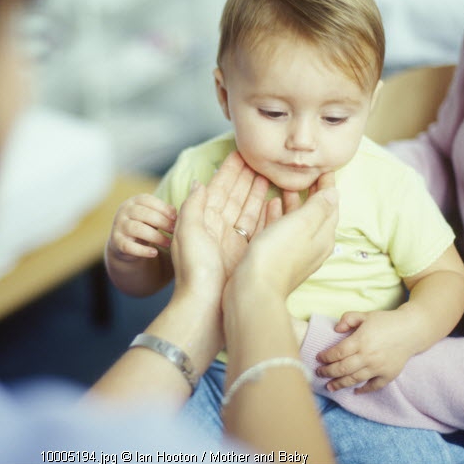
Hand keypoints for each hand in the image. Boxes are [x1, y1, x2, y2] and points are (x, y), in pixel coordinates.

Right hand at [107, 194, 176, 260]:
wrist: (124, 243)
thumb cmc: (144, 225)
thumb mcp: (152, 216)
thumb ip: (163, 212)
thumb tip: (175, 211)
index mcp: (133, 201)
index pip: (147, 200)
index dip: (162, 207)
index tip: (175, 217)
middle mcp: (123, 211)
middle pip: (142, 213)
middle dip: (161, 221)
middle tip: (174, 230)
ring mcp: (118, 226)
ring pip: (136, 228)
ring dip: (155, 236)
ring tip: (167, 243)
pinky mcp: (116, 242)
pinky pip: (128, 246)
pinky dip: (142, 250)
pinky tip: (154, 253)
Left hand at [171, 151, 269, 295]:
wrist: (205, 309)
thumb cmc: (194, 270)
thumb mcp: (186, 231)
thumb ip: (193, 205)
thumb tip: (198, 182)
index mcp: (201, 222)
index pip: (217, 190)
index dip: (228, 172)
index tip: (240, 154)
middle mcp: (218, 231)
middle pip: (235, 198)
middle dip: (247, 178)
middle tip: (261, 160)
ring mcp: (233, 244)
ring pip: (249, 212)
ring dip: (259, 193)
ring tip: (271, 176)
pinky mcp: (246, 257)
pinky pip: (260, 230)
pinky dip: (268, 216)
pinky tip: (277, 202)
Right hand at [231, 172, 338, 301]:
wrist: (254, 289)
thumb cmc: (278, 254)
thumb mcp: (302, 224)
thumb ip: (318, 206)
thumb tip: (334, 193)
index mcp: (323, 236)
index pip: (331, 205)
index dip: (328, 185)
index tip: (325, 167)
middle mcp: (313, 246)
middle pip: (316, 213)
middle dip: (312, 192)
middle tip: (306, 173)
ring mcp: (294, 253)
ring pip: (298, 221)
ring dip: (294, 202)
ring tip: (286, 185)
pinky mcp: (277, 257)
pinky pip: (282, 230)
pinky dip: (279, 216)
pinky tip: (270, 205)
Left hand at [316, 308, 422, 393]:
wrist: (412, 330)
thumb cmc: (386, 321)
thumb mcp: (365, 315)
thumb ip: (348, 318)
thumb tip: (336, 329)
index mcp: (361, 340)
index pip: (338, 352)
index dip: (326, 357)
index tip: (318, 358)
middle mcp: (368, 356)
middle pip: (342, 368)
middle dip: (328, 372)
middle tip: (319, 373)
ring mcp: (379, 367)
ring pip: (354, 379)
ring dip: (340, 384)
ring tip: (330, 386)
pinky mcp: (389, 374)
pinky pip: (374, 386)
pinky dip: (363, 390)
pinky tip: (355, 391)